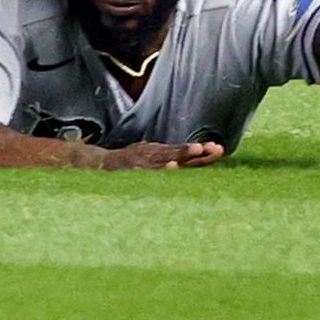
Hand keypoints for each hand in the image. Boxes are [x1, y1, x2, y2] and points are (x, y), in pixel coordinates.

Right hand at [99, 140, 226, 169]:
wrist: (101, 164)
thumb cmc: (128, 162)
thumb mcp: (148, 154)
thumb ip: (165, 158)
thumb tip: (184, 163)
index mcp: (160, 152)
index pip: (185, 152)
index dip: (202, 151)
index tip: (218, 148)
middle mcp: (155, 154)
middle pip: (182, 154)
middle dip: (200, 152)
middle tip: (217, 149)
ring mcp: (146, 161)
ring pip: (169, 157)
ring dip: (184, 154)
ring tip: (199, 150)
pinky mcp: (136, 168)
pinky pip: (152, 170)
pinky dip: (163, 168)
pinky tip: (173, 167)